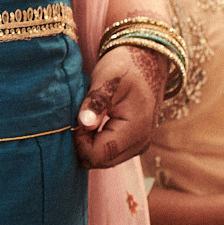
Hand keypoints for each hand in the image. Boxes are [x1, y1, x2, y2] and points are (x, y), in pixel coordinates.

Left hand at [74, 44, 161, 168]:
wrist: (147, 63)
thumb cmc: (125, 68)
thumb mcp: (107, 78)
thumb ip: (96, 102)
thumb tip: (84, 124)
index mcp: (135, 130)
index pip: (98, 155)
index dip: (80, 142)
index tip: (76, 120)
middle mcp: (139, 143)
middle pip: (100, 162)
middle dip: (83, 144)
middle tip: (79, 118)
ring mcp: (138, 145)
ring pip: (104, 159)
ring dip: (90, 143)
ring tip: (86, 118)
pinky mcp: (134, 142)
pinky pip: (110, 152)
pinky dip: (97, 141)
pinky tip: (92, 123)